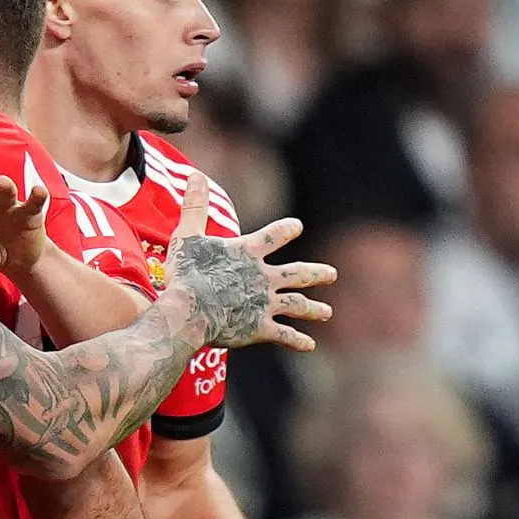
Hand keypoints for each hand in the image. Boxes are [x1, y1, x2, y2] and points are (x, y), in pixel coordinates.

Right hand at [164, 171, 335, 351]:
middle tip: (332, 274)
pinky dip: (297, 340)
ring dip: (313, 309)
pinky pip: (284, 335)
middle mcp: (263, 277)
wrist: (189, 311)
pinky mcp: (259, 328)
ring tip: (327, 312)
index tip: (296, 227)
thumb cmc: (186, 273)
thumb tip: (196, 173)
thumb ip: (194, 206)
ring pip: (297, 305)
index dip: (285, 230)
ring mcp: (264, 304)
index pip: (274, 236)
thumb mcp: (187, 235)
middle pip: (297, 274)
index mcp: (248, 253)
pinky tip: (309, 345)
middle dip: (316, 274)